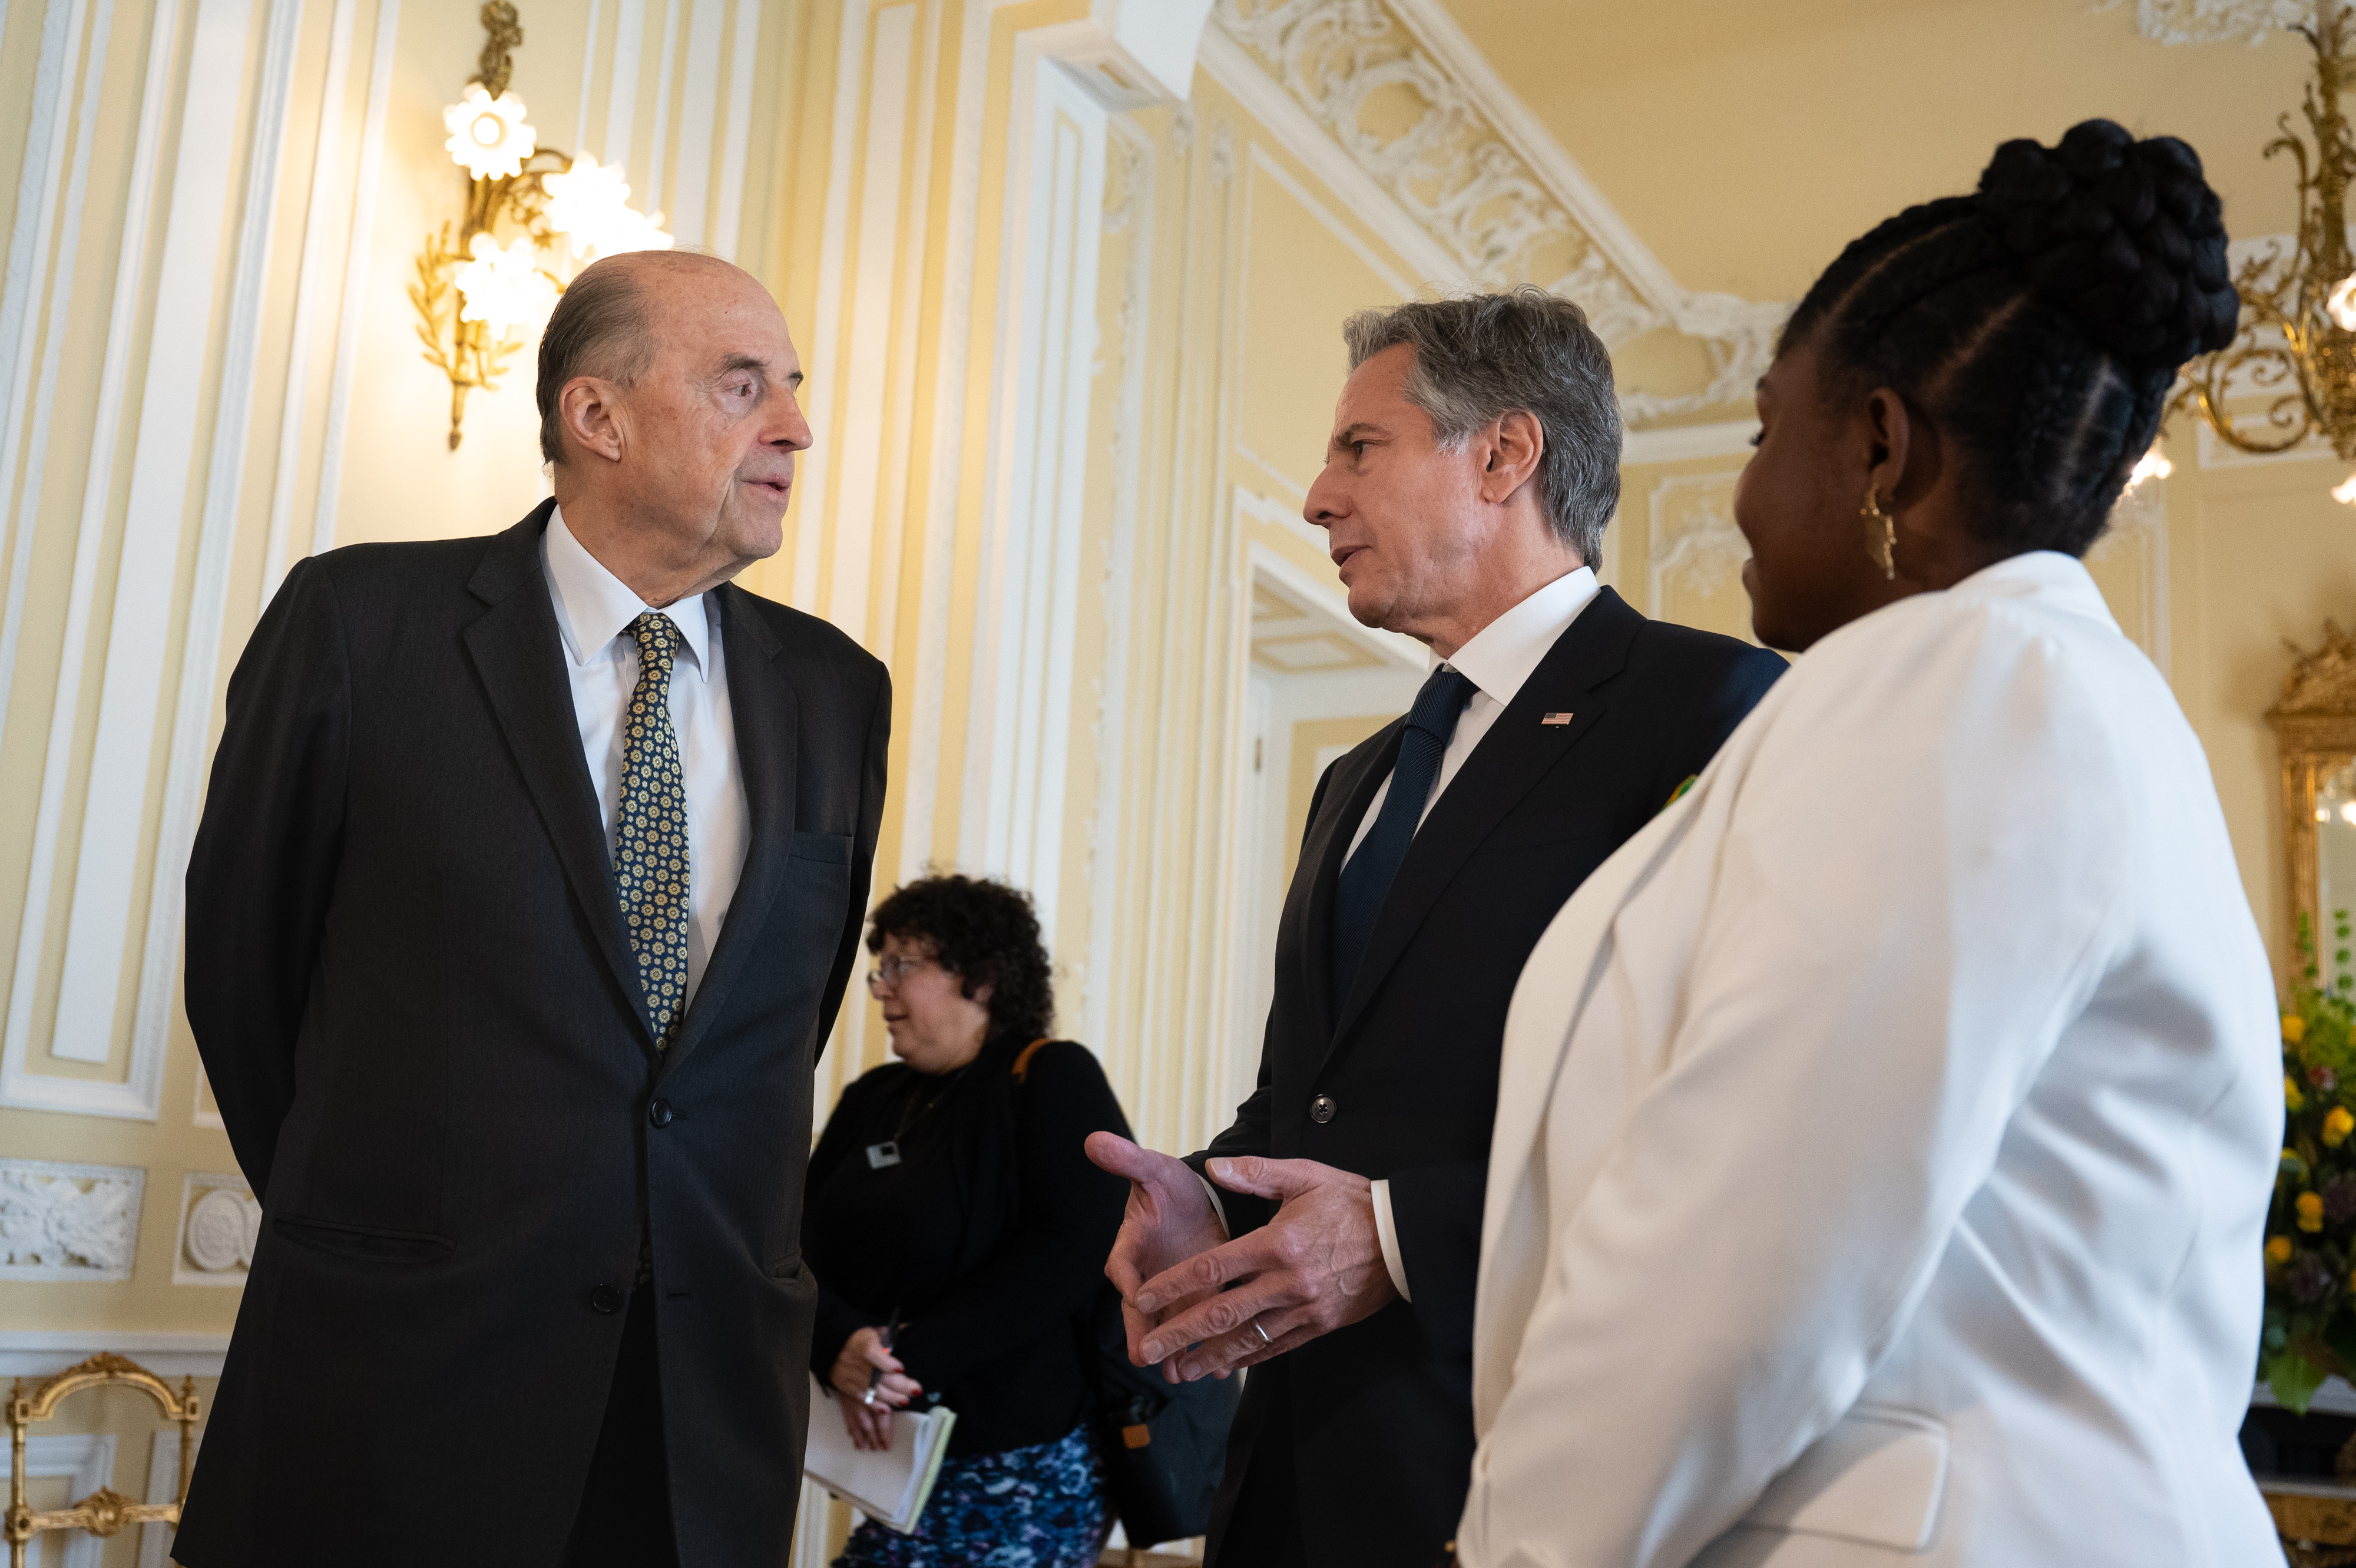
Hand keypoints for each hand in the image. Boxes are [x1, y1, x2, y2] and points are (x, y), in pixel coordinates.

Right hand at [828, 1326, 920, 1451]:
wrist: (831, 1345)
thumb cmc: (859, 1338)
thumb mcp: (874, 1330)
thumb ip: (890, 1334)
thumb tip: (909, 1328)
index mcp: (862, 1344)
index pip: (872, 1353)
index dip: (886, 1362)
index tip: (901, 1368)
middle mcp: (853, 1362)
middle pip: (876, 1376)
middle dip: (897, 1385)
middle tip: (914, 1391)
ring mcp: (848, 1377)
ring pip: (870, 1391)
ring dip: (889, 1398)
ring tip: (904, 1401)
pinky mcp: (845, 1388)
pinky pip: (860, 1400)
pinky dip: (874, 1406)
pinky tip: (886, 1411)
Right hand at [1087, 1132, 1229, 1378]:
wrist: (1200, 1200)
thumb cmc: (1170, 1186)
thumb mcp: (1153, 1169)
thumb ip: (1127, 1159)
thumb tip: (1093, 1139)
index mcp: (1130, 1247)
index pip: (1120, 1265)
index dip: (1124, 1278)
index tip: (1129, 1293)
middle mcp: (1148, 1277)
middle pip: (1140, 1311)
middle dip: (1143, 1333)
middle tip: (1145, 1357)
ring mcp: (1174, 1293)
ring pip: (1169, 1327)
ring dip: (1175, 1351)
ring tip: (1181, 1374)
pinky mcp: (1199, 1300)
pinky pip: (1201, 1329)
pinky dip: (1211, 1348)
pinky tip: (1223, 1369)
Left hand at [1133, 1155, 1396, 1380]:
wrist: (1403, 1237)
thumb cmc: (1350, 1201)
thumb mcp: (1305, 1175)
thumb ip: (1255, 1172)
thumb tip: (1212, 1168)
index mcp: (1277, 1243)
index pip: (1213, 1268)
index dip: (1174, 1286)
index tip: (1143, 1298)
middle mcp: (1287, 1281)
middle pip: (1222, 1313)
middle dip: (1180, 1334)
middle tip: (1147, 1350)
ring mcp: (1304, 1308)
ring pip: (1248, 1339)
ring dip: (1210, 1357)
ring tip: (1179, 1371)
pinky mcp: (1321, 1324)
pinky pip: (1278, 1347)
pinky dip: (1249, 1358)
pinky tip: (1226, 1366)